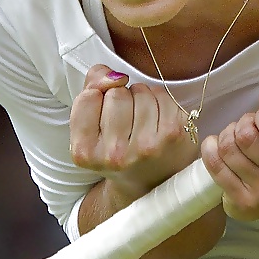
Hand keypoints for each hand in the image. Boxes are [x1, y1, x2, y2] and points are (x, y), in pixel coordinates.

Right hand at [69, 65, 199, 201]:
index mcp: (85, 153)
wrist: (150, 182)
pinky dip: (159, 100)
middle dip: (121, 98)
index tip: (104, 113)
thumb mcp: (90, 126)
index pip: (88, 97)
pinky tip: (157, 120)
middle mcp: (115, 154)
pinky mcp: (173, 135)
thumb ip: (91, 89)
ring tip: (141, 120)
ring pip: (140, 91)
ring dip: (141, 97)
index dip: (98, 96)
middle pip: (115, 93)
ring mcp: (147, 146)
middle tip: (126, 120)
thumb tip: (114, 76)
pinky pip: (161, 94)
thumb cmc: (117, 148)